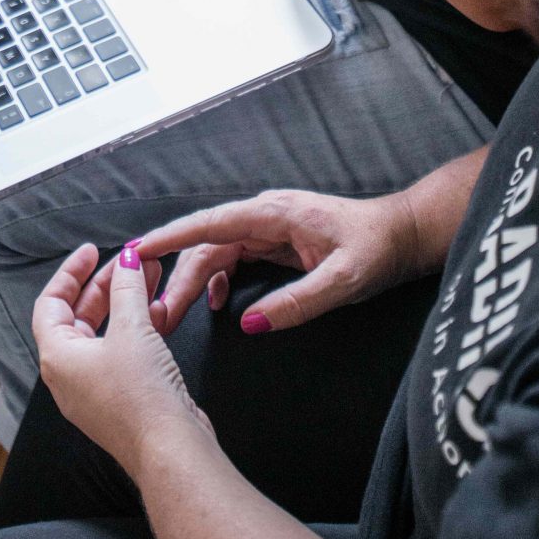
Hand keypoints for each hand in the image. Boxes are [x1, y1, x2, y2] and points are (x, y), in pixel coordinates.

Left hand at [34, 242, 212, 478]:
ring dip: (126, 303)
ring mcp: (95, 390)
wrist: (170, 451)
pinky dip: (136, 328)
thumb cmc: (141, 395)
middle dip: (106, 284)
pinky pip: (122, 353)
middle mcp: (70, 375)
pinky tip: (159, 310)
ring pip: (104, 333)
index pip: (51, 303)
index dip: (71, 272)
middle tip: (130, 262)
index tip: (92, 251)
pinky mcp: (120, 399)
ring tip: (151, 276)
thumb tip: (127, 261)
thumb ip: (127, 288)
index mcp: (57, 358)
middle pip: (79, 315)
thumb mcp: (131, 328)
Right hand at [76, 187, 420, 338]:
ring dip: (191, 281)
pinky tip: (211, 302)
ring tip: (170, 314)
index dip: (171, 237)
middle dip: (175, 276)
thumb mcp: (342, 282)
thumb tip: (250, 324)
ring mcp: (268, 226)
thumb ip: (296, 303)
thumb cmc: (376, 249)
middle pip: (206, 244)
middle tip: (155, 315)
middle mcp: (264, 215)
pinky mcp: (274, 240)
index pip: (211, 224)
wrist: (401, 233)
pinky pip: (233, 256)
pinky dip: (215, 278)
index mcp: (274, 214)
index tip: (136, 251)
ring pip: (216, 252)